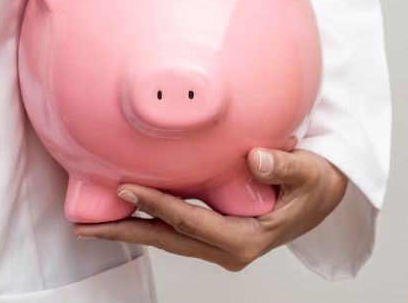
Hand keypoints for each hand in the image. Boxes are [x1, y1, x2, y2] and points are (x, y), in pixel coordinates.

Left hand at [73, 148, 348, 271]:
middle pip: (166, 238)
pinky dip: (144, 219)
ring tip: (90, 223)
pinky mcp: (212, 233)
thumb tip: (257, 160)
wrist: (323, 197)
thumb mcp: (310, 175)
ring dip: (128, 228)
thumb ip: (285, 167)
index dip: (155, 204)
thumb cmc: (316, 184)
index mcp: (247, 238)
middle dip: (123, 231)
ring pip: (164, 237)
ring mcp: (218, 244)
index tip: (124, 188)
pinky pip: (172, 228)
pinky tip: (122, 209)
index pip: (190, 221)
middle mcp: (228, 248)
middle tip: (84, 226)